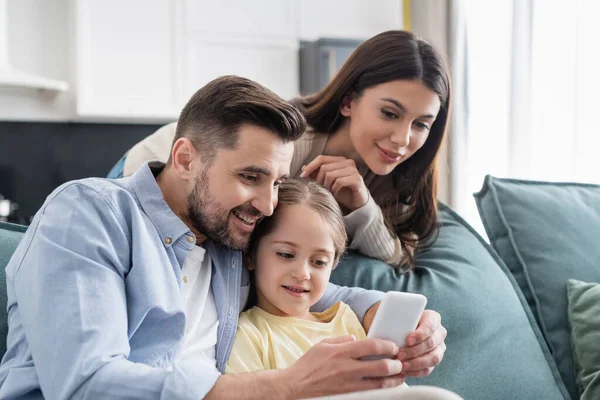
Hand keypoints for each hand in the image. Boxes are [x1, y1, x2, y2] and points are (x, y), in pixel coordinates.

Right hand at [286, 335, 404, 397]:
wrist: (296, 386)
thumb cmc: (308, 364)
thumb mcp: (323, 344)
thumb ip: (341, 339)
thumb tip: (356, 339)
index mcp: (342, 352)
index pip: (372, 346)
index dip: (387, 345)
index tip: (393, 346)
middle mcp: (348, 368)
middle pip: (381, 366)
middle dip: (396, 364)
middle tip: (400, 361)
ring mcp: (349, 384)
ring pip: (379, 384)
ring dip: (393, 379)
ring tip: (399, 375)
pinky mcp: (348, 395)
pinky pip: (370, 393)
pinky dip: (382, 390)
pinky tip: (386, 386)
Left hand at [299, 155, 368, 211]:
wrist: (357, 204)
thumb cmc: (341, 192)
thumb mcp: (326, 182)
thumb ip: (316, 174)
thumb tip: (304, 167)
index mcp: (340, 160)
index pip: (321, 158)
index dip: (310, 166)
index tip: (302, 175)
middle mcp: (348, 162)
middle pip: (324, 167)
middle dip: (319, 180)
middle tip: (321, 189)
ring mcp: (353, 170)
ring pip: (330, 174)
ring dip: (327, 186)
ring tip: (329, 192)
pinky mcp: (357, 179)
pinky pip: (339, 182)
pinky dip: (334, 189)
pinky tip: (335, 193)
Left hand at [397, 310, 446, 376]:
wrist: (399, 329)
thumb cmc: (397, 320)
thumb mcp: (398, 315)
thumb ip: (397, 317)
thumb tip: (388, 324)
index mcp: (433, 318)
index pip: (430, 326)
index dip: (420, 334)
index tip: (408, 340)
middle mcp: (439, 333)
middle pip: (431, 343)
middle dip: (414, 351)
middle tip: (400, 354)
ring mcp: (439, 348)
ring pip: (433, 358)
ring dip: (416, 363)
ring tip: (401, 365)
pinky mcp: (433, 361)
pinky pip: (428, 369)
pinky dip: (415, 372)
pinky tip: (404, 371)